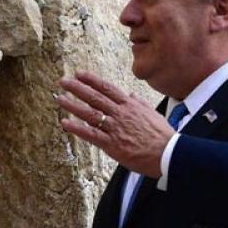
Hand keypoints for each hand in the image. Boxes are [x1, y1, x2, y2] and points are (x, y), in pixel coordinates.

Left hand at [57, 72, 172, 178]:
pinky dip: (77, 128)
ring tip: (59, 98)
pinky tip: (65, 123)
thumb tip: (129, 95)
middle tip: (63, 81)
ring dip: (73, 105)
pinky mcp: (112, 144)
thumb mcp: (152, 113)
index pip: (107, 89)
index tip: (79, 74)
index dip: (92, 80)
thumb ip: (138, 103)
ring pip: (90, 114)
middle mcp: (120, 114)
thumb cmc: (162, 136)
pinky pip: (91, 134)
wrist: (168, 153)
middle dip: (77, 88)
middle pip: (95, 97)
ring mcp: (115, 128)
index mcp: (130, 105)